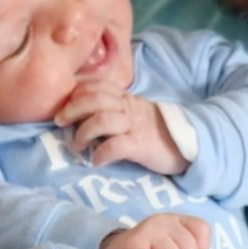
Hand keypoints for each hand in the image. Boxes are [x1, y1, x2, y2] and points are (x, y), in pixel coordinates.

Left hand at [56, 81, 188, 173]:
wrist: (187, 145)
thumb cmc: (156, 132)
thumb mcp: (135, 113)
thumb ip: (114, 109)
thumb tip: (83, 116)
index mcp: (126, 99)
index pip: (97, 86)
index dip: (77, 94)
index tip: (64, 108)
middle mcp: (128, 108)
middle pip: (94, 100)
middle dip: (72, 110)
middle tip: (60, 123)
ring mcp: (134, 127)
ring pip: (101, 120)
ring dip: (83, 133)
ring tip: (78, 147)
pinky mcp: (141, 146)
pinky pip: (116, 146)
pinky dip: (101, 154)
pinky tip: (96, 161)